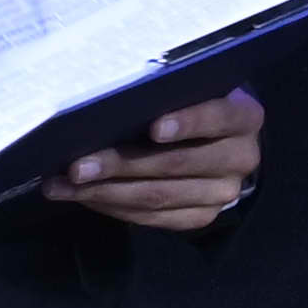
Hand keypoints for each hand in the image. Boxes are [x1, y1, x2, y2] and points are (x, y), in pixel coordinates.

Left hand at [47, 89, 263, 234]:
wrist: (221, 142)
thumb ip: (169, 93)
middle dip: (122, 165)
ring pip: (159, 196)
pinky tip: (82, 198)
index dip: (189, 123)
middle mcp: (242, 158)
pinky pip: (152, 218)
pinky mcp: (202, 217)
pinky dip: (112, 208)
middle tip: (77, 166)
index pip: (220, 117)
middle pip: (178, 164)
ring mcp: (223, 193)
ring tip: (62, 186)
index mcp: (245, 117)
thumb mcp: (193, 89)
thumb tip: (110, 102)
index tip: (153, 128)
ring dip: (104, 192)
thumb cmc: (194, 103)